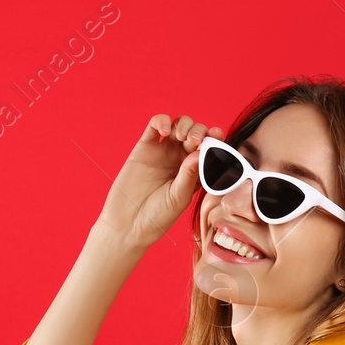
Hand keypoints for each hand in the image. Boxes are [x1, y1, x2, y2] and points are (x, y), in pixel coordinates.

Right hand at [96, 114, 224, 250]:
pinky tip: (165, 130)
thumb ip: (189, 175)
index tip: (216, 137)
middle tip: (194, 141)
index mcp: (194, 171)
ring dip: (184, 124)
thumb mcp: (179, 197)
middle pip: (195, 132)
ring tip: (181, 137)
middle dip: (198, 130)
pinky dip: (162, 120)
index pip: (209, 148)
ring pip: (178, 125)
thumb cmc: (157, 216)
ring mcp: (162, 152)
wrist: (128, 224)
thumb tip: (201, 152)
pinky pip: (154, 125)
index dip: (214, 139)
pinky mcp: (144, 147)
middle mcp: (180, 159)